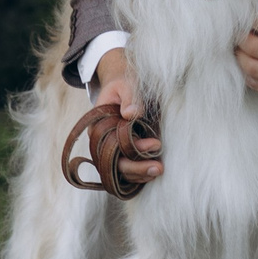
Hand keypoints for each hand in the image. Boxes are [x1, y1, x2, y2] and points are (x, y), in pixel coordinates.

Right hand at [93, 50, 162, 187]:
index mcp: (98, 127)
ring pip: (121, 172)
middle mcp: (102, 143)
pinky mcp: (122, 153)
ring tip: (159, 169)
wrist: (123, 84)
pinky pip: (127, 170)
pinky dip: (139, 174)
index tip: (155, 143)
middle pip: (115, 165)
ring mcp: (112, 150)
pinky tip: (153, 172)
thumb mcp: (126, 85)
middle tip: (159, 167)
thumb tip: (131, 113)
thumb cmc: (123, 83)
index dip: (132, 150)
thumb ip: (130, 97)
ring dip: (139, 174)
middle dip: (137, 168)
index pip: (111, 147)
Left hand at [234, 13, 257, 109]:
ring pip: (248, 66)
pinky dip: (246, 72)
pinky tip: (248, 64)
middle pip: (250, 45)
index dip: (250, 17)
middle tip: (237, 30)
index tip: (246, 14)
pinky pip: (255, 84)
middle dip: (239, 35)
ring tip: (239, 47)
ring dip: (239, 54)